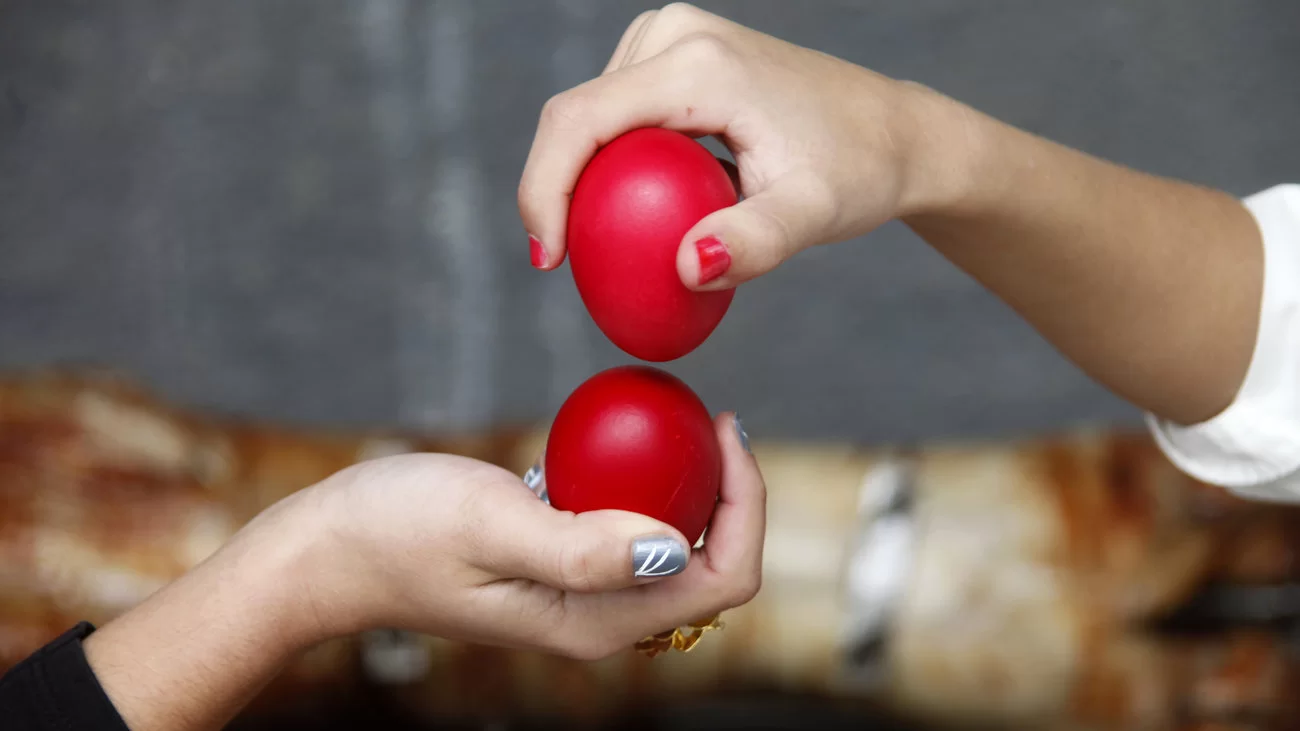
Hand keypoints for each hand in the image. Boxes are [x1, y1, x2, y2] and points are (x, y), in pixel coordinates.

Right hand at [84, 413, 761, 729]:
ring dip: (695, 493)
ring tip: (687, 424)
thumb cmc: (396, 533)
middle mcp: (599, 621)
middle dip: (732, 500)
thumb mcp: (490, 524)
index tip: (727, 432)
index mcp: (598, 623)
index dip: (746, 509)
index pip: (722, 580)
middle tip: (714, 420)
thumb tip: (675, 548)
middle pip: (711, 569)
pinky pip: (630, 532)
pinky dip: (647, 489)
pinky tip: (627, 441)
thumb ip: (582, 547)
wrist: (325, 550)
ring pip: (676, 550)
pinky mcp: (557, 569)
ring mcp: (579, 598)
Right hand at [518, 3, 948, 288]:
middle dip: (554, 191)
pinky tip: (628, 206)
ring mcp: (674, 36)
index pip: (580, 120)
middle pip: (574, 114)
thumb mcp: (812, 215)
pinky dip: (607, 159)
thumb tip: (686, 269)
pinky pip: (616, 108)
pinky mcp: (678, 50)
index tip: (549, 261)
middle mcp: (676, 34)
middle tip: (571, 267)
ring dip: (578, 177)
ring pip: (588, 111)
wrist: (891, 132)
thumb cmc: (857, 171)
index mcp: (697, 65)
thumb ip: (755, 244)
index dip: (544, 190)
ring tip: (604, 240)